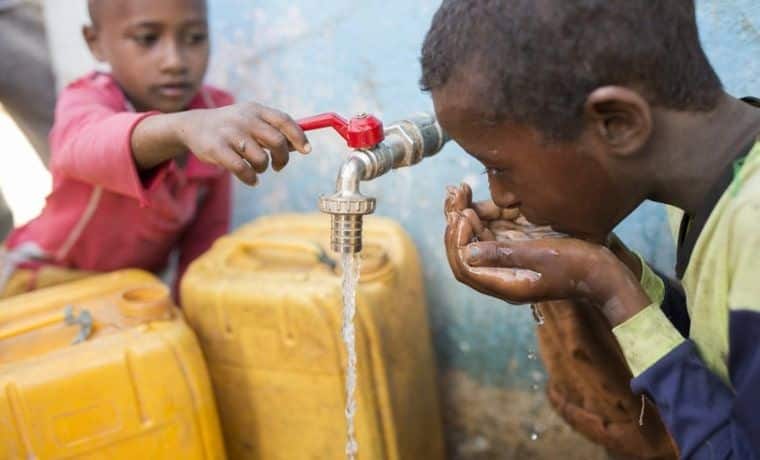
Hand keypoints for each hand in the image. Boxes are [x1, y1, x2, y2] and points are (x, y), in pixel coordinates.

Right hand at [177, 102, 310, 184]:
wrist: (194, 126)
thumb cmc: (232, 127)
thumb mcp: (252, 120)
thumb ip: (274, 130)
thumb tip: (300, 145)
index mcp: (256, 110)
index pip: (285, 121)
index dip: (299, 137)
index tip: (306, 150)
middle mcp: (244, 119)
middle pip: (277, 141)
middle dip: (282, 158)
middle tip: (278, 166)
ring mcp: (230, 133)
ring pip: (261, 159)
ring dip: (263, 168)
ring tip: (257, 168)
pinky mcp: (217, 149)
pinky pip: (243, 170)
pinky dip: (251, 178)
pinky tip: (251, 180)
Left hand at [443, 183, 649, 325]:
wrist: (606, 274)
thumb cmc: (579, 266)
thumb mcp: (542, 255)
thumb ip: (505, 254)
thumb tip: (468, 252)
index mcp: (505, 284)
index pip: (465, 267)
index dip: (457, 240)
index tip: (464, 215)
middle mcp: (501, 275)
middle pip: (464, 252)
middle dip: (455, 224)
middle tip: (453, 195)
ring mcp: (508, 262)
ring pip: (474, 240)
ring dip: (463, 216)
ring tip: (457, 190)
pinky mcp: (517, 249)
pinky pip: (489, 233)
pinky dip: (480, 215)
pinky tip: (474, 196)